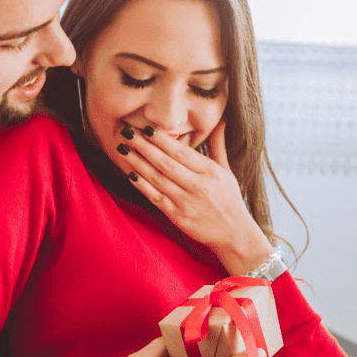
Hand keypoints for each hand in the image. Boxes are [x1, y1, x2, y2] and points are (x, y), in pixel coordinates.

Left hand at [118, 121, 271, 274]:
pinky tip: (129, 174)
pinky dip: (142, 186)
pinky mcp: (178, 216)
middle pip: (166, 163)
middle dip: (144, 146)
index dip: (162, 139)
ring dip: (138, 163)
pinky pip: (156, 198)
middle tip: (126, 132)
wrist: (234, 234)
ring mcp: (186, 202)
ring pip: (158, 179)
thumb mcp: (226, 171)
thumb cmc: (229, 199)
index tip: (146, 127)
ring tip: (122, 149)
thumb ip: (218, 146)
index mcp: (210, 172)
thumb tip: (221, 122)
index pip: (182, 152)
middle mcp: (198, 186)